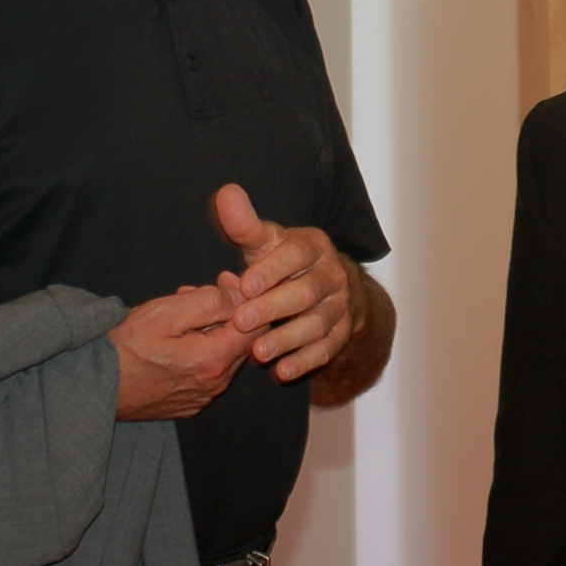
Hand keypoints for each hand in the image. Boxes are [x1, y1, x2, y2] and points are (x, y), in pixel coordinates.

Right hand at [109, 280, 250, 419]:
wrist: (95, 385)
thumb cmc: (126, 346)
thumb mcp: (166, 313)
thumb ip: (210, 302)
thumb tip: (241, 297)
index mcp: (214, 361)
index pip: (256, 326)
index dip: (246, 298)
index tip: (225, 280)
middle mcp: (215, 384)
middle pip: (241, 340)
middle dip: (226, 311)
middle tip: (196, 292)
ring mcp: (202, 397)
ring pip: (224, 354)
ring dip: (212, 328)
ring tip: (181, 310)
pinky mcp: (190, 403)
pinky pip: (208, 370)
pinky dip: (201, 349)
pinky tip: (178, 337)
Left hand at [214, 183, 353, 382]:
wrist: (329, 287)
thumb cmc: (286, 262)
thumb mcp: (268, 242)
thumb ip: (245, 224)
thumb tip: (225, 193)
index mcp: (314, 246)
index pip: (297, 255)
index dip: (272, 270)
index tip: (245, 284)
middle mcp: (332, 275)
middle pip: (306, 292)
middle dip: (274, 308)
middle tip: (242, 321)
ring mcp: (339, 307)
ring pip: (316, 324)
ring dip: (287, 339)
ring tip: (258, 352)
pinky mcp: (340, 334)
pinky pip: (325, 350)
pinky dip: (305, 362)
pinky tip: (282, 372)